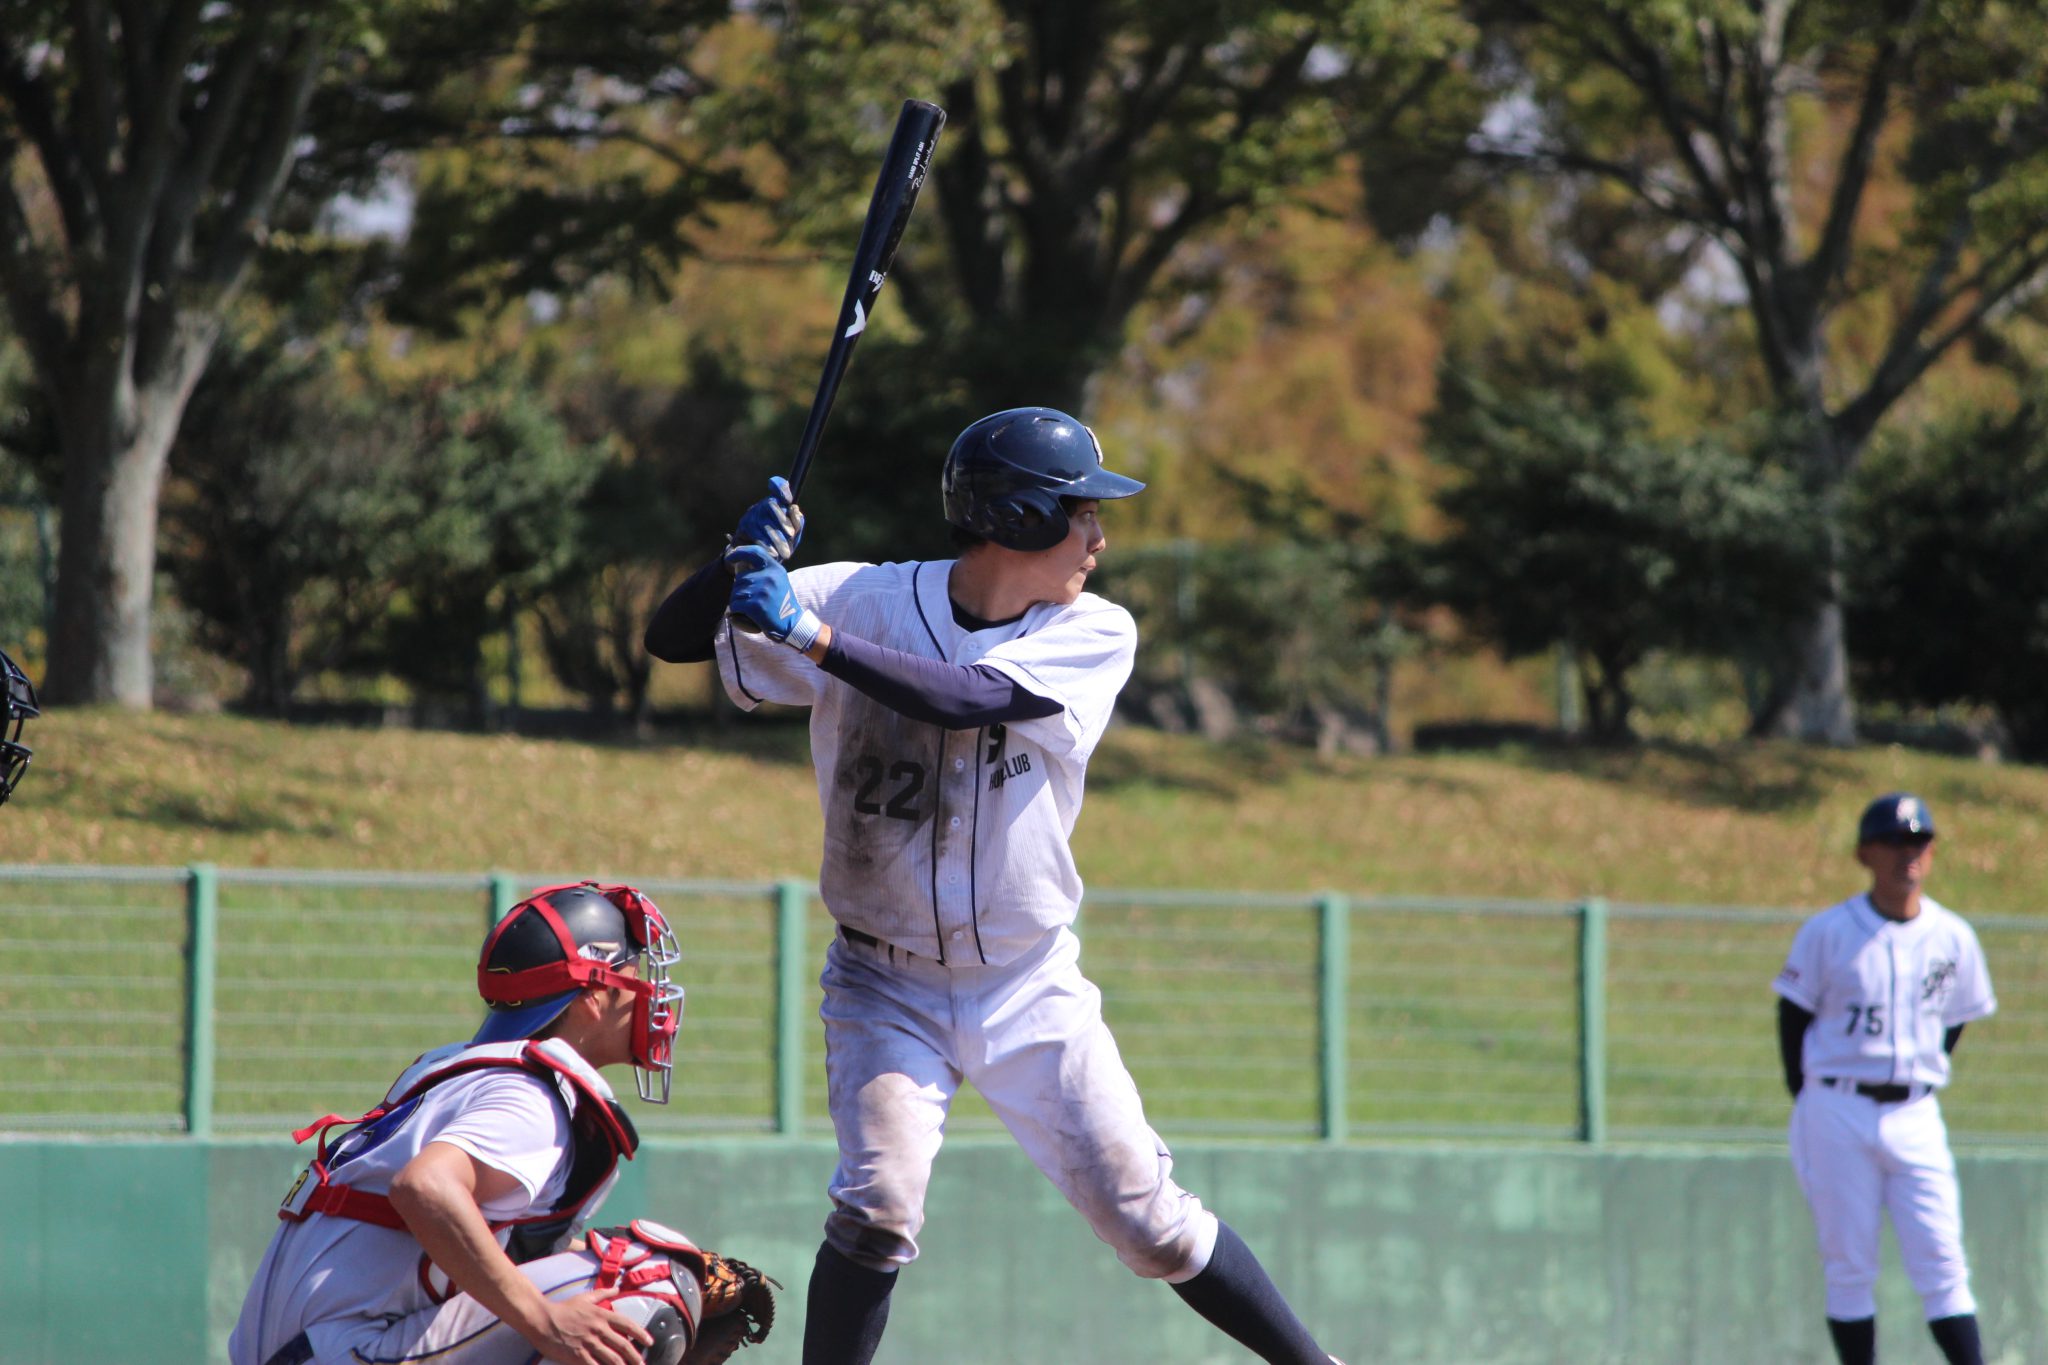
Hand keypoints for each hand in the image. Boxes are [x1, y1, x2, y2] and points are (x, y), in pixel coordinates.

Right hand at [532, 1288, 653, 1364]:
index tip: (649, 1341)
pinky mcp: (578, 1356)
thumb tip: (617, 1288)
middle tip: (642, 1363)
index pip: (627, 1324)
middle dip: (635, 1356)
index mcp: (602, 1315)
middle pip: (623, 1345)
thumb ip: (602, 1294)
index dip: (641, 1334)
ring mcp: (589, 1343)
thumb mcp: (585, 1298)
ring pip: (612, 1359)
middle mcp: (598, 1329)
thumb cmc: (563, 1308)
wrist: (542, 1319)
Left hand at [726, 544, 822, 651]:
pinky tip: (747, 615)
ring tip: (751, 608)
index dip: (739, 552)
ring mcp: (762, 590)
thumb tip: (740, 564)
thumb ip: (764, 571)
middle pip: (740, 578)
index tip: (730, 557)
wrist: (792, 625)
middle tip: (751, 600)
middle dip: (740, 590)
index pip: (755, 552)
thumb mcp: (779, 581)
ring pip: (735, 592)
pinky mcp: (755, 605)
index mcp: (775, 569)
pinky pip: (735, 605)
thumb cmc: (782, 603)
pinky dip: (737, 611)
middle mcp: (769, 577)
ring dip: (738, 601)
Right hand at [731, 475, 804, 562]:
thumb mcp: (792, 537)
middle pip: (770, 504)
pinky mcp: (743, 526)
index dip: (780, 487)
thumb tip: (794, 510)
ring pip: (763, 521)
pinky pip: (754, 532)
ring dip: (775, 536)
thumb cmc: (778, 546)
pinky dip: (764, 543)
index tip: (788, 499)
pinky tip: (772, 553)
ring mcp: (751, 515)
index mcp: (778, 504)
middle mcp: (763, 506)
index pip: (777, 486)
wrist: (757, 562)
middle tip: (791, 535)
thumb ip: (796, 525)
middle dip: (782, 520)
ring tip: (785, 552)